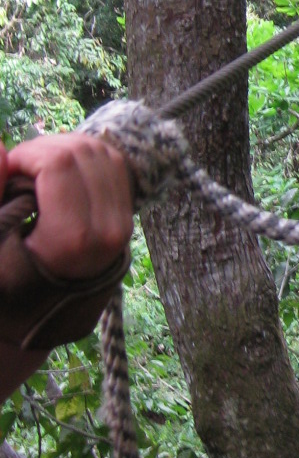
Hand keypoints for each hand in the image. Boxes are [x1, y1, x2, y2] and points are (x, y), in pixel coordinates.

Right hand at [1, 134, 132, 280]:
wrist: (47, 309)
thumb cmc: (11, 275)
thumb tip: (1, 148)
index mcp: (72, 238)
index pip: (59, 163)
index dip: (28, 155)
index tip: (9, 171)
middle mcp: (107, 230)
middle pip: (82, 152)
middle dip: (45, 148)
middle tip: (21, 169)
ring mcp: (123, 223)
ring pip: (101, 153)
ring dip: (65, 149)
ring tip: (38, 170)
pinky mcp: (127, 217)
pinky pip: (113, 165)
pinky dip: (85, 158)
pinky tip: (61, 172)